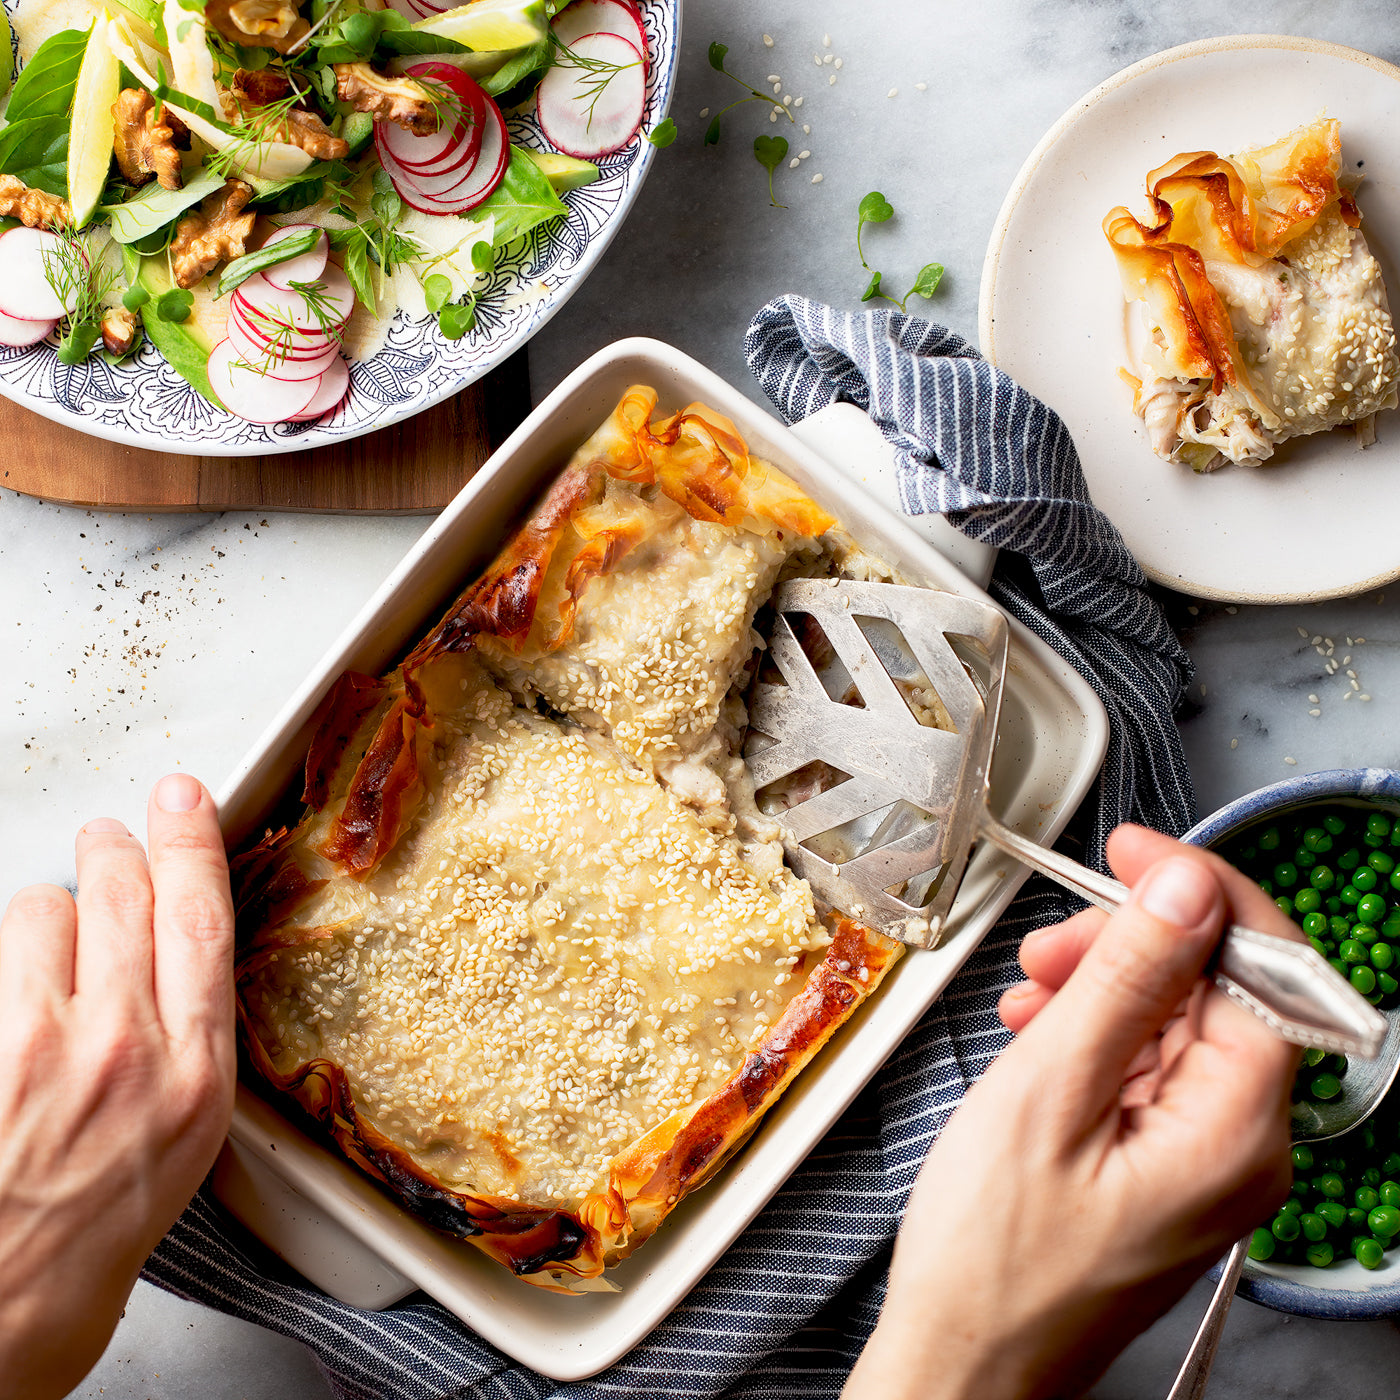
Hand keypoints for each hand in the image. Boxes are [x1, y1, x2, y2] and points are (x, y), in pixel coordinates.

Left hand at [0, 775, 234, 1399]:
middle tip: (110, 842)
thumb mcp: (182, 1139)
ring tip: (54, 945)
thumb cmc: (91, 1240)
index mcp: (194, 1074)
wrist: (4, 1314)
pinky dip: (7, 955)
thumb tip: (165, 966)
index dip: (193, 842)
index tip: (185, 799)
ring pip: (48, 908)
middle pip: (125, 891)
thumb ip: (182, 1044)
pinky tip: (18, 990)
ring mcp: (43, 1045)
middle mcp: (126, 1048)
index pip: (203, 918)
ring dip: (52, 912)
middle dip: (115, 850)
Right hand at [845, 826, 1299, 1399]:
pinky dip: (1090, 1035)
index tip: (1134, 852)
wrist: (961, 1358)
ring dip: (1101, 989)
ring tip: (1025, 1000)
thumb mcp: (1051, 1091)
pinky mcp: (1162, 1162)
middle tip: (1047, 948)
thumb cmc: (994, 1257)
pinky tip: (1035, 1036)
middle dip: (1133, 949)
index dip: (1202, 894)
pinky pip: (1144, 1067)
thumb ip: (1127, 982)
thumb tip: (1186, 890)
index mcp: (1238, 1133)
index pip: (1267, 971)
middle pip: (1217, 991)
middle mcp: (1242, 1146)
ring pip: (1173, 1023)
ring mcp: (1202, 1156)